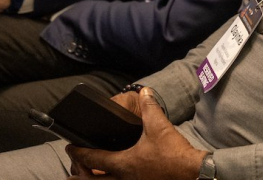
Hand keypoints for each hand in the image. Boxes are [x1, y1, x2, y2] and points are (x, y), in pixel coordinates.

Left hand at [67, 88, 204, 179]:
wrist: (191, 172)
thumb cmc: (173, 154)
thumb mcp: (159, 126)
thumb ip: (150, 107)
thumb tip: (145, 91)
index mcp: (123, 163)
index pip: (93, 159)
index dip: (79, 153)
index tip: (71, 147)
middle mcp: (123, 179)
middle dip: (79, 175)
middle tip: (71, 169)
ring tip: (87, 176)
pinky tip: (115, 176)